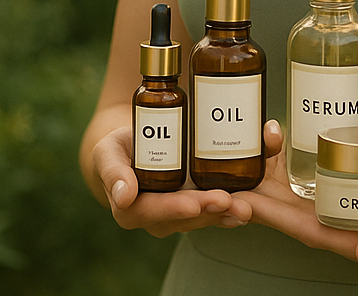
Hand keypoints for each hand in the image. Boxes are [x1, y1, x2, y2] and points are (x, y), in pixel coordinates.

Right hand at [90, 126, 248, 235]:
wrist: (137, 139)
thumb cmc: (119, 146)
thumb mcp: (107, 152)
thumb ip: (112, 171)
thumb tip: (123, 198)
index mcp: (133, 210)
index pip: (155, 211)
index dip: (176, 208)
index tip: (194, 204)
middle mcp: (160, 217)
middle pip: (187, 217)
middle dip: (209, 211)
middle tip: (230, 202)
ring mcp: (182, 212)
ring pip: (206, 216)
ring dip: (226, 212)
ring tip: (245, 206)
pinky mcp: (200, 201)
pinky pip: (217, 207)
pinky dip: (234, 203)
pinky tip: (250, 201)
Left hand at [230, 121, 357, 279]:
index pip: (308, 232)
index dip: (272, 217)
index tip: (240, 200)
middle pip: (299, 208)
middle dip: (264, 188)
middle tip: (230, 164)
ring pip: (308, 186)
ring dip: (278, 166)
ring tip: (259, 134)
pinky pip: (330, 166)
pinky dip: (306, 150)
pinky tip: (291, 128)